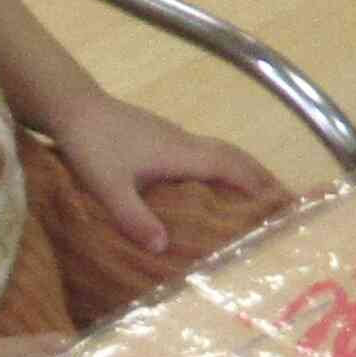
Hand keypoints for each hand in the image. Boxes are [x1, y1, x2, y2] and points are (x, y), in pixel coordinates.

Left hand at [42, 92, 278, 254]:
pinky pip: (204, 153)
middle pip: (234, 157)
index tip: (283, 202)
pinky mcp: (161, 137)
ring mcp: (174, 137)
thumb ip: (135, 217)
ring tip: (255, 193)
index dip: (258, 184)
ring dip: (242, 171)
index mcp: (182, 154)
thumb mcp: (109, 186)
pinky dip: (221, 167)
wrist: (72, 107)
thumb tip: (164, 248)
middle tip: (281, 200)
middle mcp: (186, 142)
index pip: (232, 167)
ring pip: (220, 152)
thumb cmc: (93, 145)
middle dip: (260, 177)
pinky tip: (210, 183)